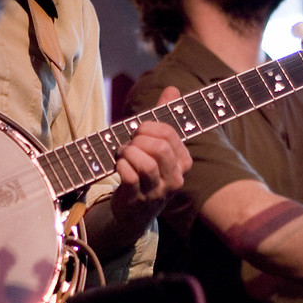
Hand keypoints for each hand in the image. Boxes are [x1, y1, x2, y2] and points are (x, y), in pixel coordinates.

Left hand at [110, 86, 191, 228]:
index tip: (138, 131)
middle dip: (138, 140)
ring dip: (128, 153)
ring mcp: (157, 191)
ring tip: (123, 155)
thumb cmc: (146, 175)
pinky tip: (119, 166)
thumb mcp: (159, 149)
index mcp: (183, 163)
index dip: (149, 127)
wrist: (134, 213)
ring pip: (145, 163)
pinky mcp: (138, 200)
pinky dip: (121, 166)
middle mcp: (175, 179)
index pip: (170, 134)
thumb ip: (165, 119)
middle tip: (129, 143)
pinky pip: (130, 176)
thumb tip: (172, 89)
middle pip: (159, 148)